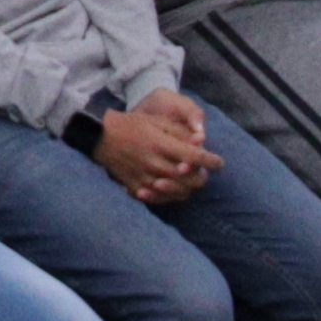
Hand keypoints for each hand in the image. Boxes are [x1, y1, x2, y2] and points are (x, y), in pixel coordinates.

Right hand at [92, 86, 215, 202]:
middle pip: (189, 180)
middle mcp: (155, 163)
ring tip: (189, 180)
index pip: (195, 158)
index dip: (211, 161)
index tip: (219, 163)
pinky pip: (160, 199)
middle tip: (204, 172)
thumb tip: (201, 144)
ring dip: (188, 188)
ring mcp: (145, 178)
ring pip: (177, 192)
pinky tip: (172, 189)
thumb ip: (180, 133)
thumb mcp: (157, 121)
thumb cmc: (132, 125)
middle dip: (202, 177)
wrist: (101, 137)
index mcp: (161, 144)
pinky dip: (170, 196)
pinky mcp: (136, 187)